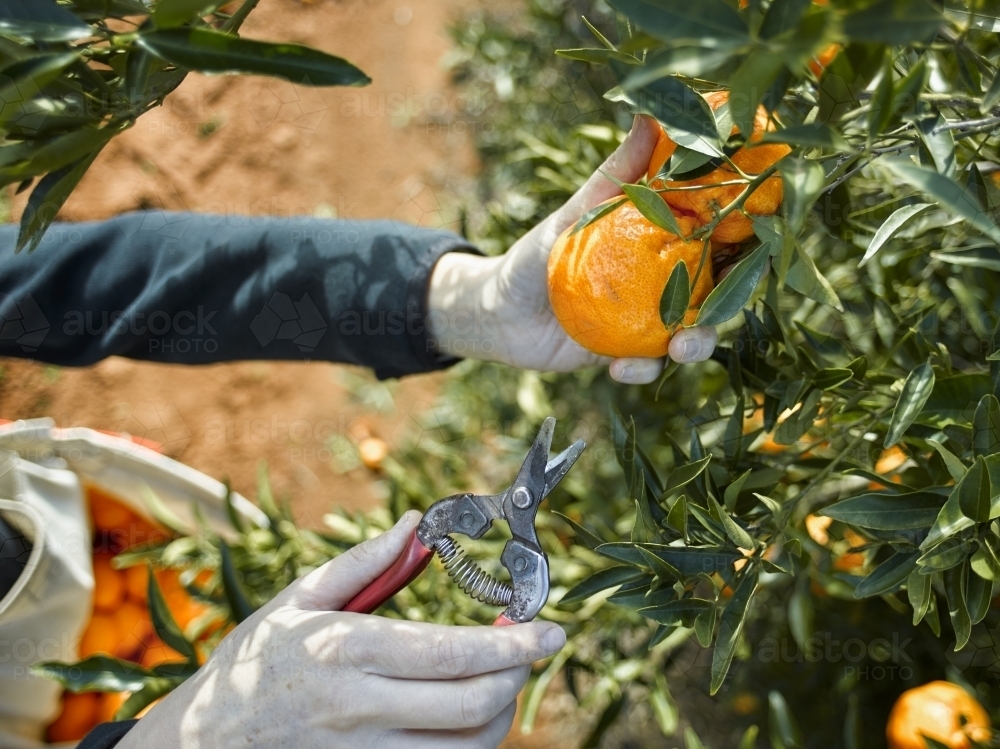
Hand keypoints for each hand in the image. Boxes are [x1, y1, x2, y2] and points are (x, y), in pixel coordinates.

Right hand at [117, 512, 565, 748]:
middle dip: (518, 675)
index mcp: (347, 651)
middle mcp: (360, 709)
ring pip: (465, 746)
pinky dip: (469, 744)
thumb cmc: (255, 661)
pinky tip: (468, 713)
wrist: (204, 742)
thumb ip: (364, 563)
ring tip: (502, 677)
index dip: (513, 643)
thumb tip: (416, 524)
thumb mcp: (298, 600)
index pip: (452, 653)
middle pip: (472, 705)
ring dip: (501, 712)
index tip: (550, 630)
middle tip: (532, 648)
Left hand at [428, 115, 718, 384]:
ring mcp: (647, 322)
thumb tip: (647, 116)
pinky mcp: (625, 355)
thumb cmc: (536, 253)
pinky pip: (647, 367)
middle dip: (730, 301)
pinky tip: (619, 369)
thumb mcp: (574, 213)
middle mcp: (663, 284)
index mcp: (661, 243)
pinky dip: (639, 370)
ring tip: (680, 348)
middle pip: (718, 292)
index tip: (761, 230)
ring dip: (696, 344)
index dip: (746, 236)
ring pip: (692, 335)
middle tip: (724, 305)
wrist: (498, 311)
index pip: (717, 238)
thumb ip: (613, 175)